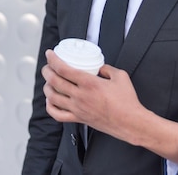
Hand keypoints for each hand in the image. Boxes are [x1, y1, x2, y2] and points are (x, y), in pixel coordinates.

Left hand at [42, 49, 177, 161]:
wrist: (131, 123)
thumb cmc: (127, 102)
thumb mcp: (120, 76)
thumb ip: (107, 69)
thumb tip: (99, 67)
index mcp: (89, 83)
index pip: (63, 69)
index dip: (53, 60)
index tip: (50, 54)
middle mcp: (80, 96)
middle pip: (54, 81)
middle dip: (47, 71)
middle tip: (47, 66)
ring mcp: (78, 109)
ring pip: (53, 97)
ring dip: (47, 87)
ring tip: (48, 81)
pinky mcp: (79, 119)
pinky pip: (58, 115)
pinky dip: (50, 107)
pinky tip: (51, 101)